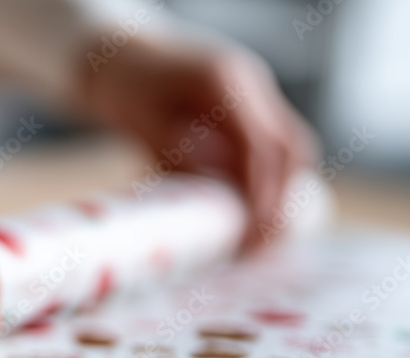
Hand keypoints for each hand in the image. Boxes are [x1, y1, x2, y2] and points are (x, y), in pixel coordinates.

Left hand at [79, 33, 317, 244]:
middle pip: (293, 149)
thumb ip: (176, 146)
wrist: (117, 56)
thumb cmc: (123, 85)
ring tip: (255, 243)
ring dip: (281, 196)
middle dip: (283, 202)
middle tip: (257, 248)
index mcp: (227, 83)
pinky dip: (265, 186)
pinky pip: (270, 152)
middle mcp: (251, 86)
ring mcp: (253, 98)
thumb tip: (213, 176)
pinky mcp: (246, 114)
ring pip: (290, 151)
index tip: (252, 235)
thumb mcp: (140, 118)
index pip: (264, 147)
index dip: (264, 196)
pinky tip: (247, 220)